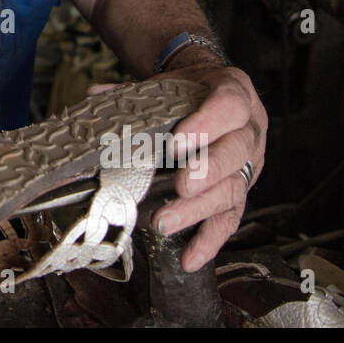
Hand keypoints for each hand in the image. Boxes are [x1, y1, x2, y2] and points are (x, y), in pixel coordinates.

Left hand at [148, 61, 266, 271]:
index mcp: (234, 93)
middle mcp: (248, 130)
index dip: (206, 124)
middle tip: (181, 187)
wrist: (214, 96)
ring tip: (165, 222)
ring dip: (199, 209)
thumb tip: (95, 95)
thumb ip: (135, 92)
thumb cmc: (190, 94)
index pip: (229, 106)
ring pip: (232, 189)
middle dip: (207, 171)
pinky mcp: (240, 192)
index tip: (177, 142)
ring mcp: (248, 164)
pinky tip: (190, 257)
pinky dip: (209, 240)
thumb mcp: (169, 85)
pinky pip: (230, 219)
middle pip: (235, 151)